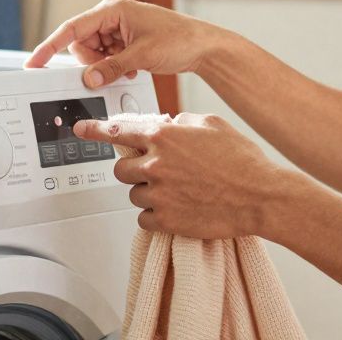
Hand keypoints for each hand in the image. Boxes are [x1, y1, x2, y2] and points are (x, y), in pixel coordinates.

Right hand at [24, 0, 225, 88]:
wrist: (202, 46)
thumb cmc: (178, 40)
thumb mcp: (141, 57)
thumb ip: (110, 68)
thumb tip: (88, 79)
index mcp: (111, 10)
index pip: (71, 29)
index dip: (49, 47)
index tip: (34, 61)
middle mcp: (111, 16)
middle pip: (81, 44)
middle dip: (92, 61)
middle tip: (114, 68)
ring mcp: (117, 28)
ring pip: (93, 53)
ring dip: (105, 65)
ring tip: (129, 66)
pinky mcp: (124, 39)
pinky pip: (106, 56)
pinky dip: (114, 66)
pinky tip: (132, 67)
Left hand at [74, 113, 295, 239]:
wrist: (260, 195)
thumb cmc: (242, 159)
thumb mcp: (211, 123)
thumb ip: (181, 121)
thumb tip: (169, 123)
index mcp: (164, 135)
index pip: (117, 131)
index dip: (95, 130)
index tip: (81, 129)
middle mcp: (155, 162)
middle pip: (121, 168)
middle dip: (134, 169)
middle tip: (154, 171)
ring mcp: (158, 192)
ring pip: (133, 194)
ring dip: (147, 192)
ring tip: (176, 192)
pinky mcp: (165, 219)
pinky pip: (143, 218)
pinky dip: (154, 215)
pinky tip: (175, 208)